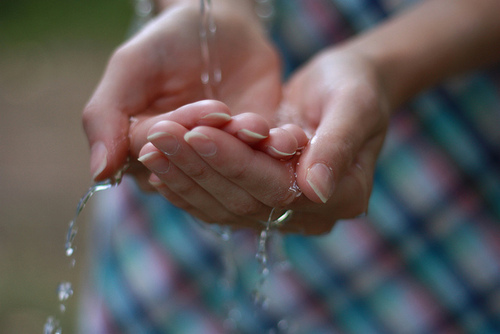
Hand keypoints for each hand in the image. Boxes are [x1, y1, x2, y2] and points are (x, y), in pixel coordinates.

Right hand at [82, 3, 281, 183]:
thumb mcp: (131, 67)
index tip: (201, 107)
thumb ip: (105, 115)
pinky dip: (275, 149)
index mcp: (144, 147)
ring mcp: (219, 158)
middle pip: (195, 166)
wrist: (222, 25)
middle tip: (223, 110)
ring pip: (231, 168)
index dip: (181, 131)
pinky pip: (263, 160)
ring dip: (245, 147)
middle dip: (213, 140)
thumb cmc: (170, 42)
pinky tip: (285, 139)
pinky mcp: (253, 151)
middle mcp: (182, 161)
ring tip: (255, 124)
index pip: (158, 154)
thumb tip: (98, 173)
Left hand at [138, 46, 390, 233]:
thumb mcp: (355, 106)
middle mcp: (313, 214)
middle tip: (159, 137)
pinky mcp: (263, 201)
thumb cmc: (356, 88)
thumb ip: (337, 145)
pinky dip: (189, 187)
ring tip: (150, 148)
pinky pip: (220, 203)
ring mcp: (286, 212)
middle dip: (200, 167)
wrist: (348, 87)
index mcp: (343, 196)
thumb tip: (313, 188)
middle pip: (246, 200)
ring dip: (185, 177)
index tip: (196, 133)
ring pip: (227, 206)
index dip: (235, 162)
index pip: (278, 187)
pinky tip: (160, 169)